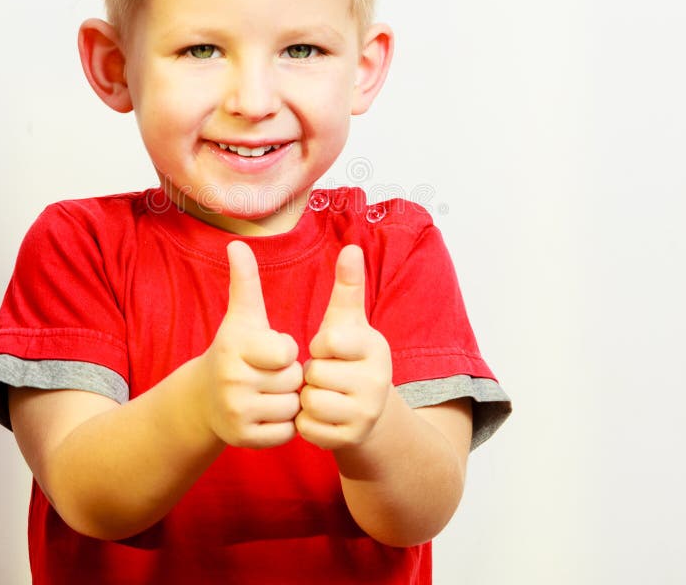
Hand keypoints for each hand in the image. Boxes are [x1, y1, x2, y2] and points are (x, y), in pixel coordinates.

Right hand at [199, 241, 302, 448]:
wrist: (205, 398)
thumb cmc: (234, 350)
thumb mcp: (242, 316)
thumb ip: (245, 281)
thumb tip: (237, 243)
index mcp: (235, 348)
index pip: (288, 351)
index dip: (285, 350)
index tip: (269, 350)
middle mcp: (232, 380)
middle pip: (293, 380)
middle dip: (287, 376)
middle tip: (266, 374)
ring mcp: (236, 412)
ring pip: (292, 407)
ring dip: (287, 400)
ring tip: (266, 392)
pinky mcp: (243, 440)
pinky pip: (286, 432)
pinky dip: (283, 424)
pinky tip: (265, 412)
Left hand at [296, 245, 392, 449]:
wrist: (368, 410)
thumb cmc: (350, 357)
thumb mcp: (350, 322)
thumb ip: (348, 287)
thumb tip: (351, 247)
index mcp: (376, 349)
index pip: (328, 342)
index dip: (319, 346)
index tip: (329, 349)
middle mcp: (377, 382)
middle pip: (315, 374)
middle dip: (312, 374)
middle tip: (328, 375)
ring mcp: (366, 413)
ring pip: (310, 401)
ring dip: (307, 398)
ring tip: (323, 393)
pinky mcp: (351, 439)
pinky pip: (308, 428)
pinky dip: (307, 422)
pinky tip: (321, 414)